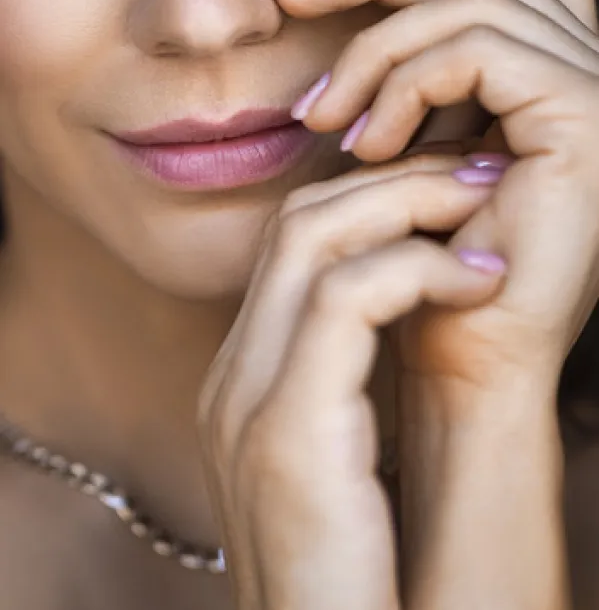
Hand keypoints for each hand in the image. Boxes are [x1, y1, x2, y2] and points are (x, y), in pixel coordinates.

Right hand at [198, 151, 506, 609]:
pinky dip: (419, 269)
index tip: (444, 190)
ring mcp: (248, 402)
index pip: (289, 246)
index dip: (368, 198)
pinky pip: (347, 300)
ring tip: (482, 205)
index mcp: (246, 380)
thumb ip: (347, 381)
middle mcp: (234, 379)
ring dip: (407, 204)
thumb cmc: (357, 573)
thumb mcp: (342, 460)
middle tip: (473, 172)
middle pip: (296, 222)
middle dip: (390, 180)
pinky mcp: (287, 432)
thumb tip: (407, 301)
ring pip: (313, 239)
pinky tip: (479, 278)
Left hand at [267, 0, 598, 608]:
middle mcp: (585, 61)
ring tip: (321, 113)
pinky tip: (365, 136)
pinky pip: (477, 50)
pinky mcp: (582, 117)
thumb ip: (404, 68)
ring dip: (375, 48)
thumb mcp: (408, 140)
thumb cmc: (425, 255)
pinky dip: (406, 81)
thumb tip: (338, 6)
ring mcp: (593, 87)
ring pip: (470, 0)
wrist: (459, 353)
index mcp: (549, 61)